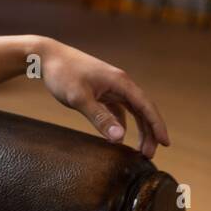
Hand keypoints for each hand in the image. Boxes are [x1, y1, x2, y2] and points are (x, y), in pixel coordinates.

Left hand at [36, 38, 170, 157]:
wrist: (45, 56)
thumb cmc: (62, 74)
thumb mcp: (79, 98)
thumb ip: (99, 118)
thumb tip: (119, 137)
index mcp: (120, 82)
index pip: (146, 107)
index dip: (157, 126)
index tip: (166, 143)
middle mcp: (120, 83)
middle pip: (142, 110)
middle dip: (149, 132)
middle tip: (149, 155)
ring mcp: (110, 86)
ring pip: (131, 110)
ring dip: (137, 128)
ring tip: (139, 149)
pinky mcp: (100, 90)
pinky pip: (117, 108)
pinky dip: (121, 122)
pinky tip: (118, 136)